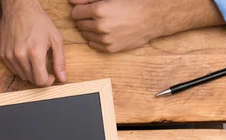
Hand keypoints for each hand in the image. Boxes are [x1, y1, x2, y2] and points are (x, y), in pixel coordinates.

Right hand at [0, 0, 65, 86]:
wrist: (19, 8)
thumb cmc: (39, 21)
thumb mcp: (56, 39)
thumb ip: (60, 61)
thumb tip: (62, 78)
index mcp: (35, 53)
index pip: (40, 80)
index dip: (48, 81)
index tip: (51, 76)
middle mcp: (20, 56)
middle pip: (31, 80)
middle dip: (40, 76)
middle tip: (44, 66)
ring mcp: (10, 56)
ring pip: (22, 76)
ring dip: (30, 72)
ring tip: (35, 59)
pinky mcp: (3, 54)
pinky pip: (13, 70)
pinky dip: (21, 67)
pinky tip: (25, 56)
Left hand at [69, 0, 224, 52]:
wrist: (153, 17)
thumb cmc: (134, 3)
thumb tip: (72, 1)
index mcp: (99, 11)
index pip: (75, 13)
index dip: (81, 9)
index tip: (88, 8)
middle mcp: (100, 27)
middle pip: (79, 25)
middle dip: (85, 19)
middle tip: (98, 15)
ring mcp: (105, 40)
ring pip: (85, 36)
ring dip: (90, 29)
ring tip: (103, 22)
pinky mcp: (110, 49)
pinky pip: (93, 45)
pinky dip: (96, 39)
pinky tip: (106, 32)